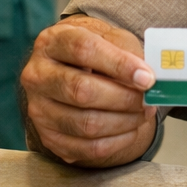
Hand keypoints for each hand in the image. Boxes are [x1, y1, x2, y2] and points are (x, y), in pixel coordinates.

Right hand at [20, 16, 158, 166]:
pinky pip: (87, 148)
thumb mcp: (109, 38)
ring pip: (86, 124)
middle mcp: (37, 75)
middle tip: (148, 99)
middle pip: (81, 90)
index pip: (83, 49)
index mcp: (52, 42)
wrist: (71, 71)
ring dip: (124, 122)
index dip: (119, 64)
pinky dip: (116, 142)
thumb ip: (128, 52)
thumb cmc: (94, 53)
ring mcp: (39, 109)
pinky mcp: (48, 137)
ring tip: (142, 113)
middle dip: (124, 98)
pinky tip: (130, 129)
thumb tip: (149, 78)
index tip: (147, 77)